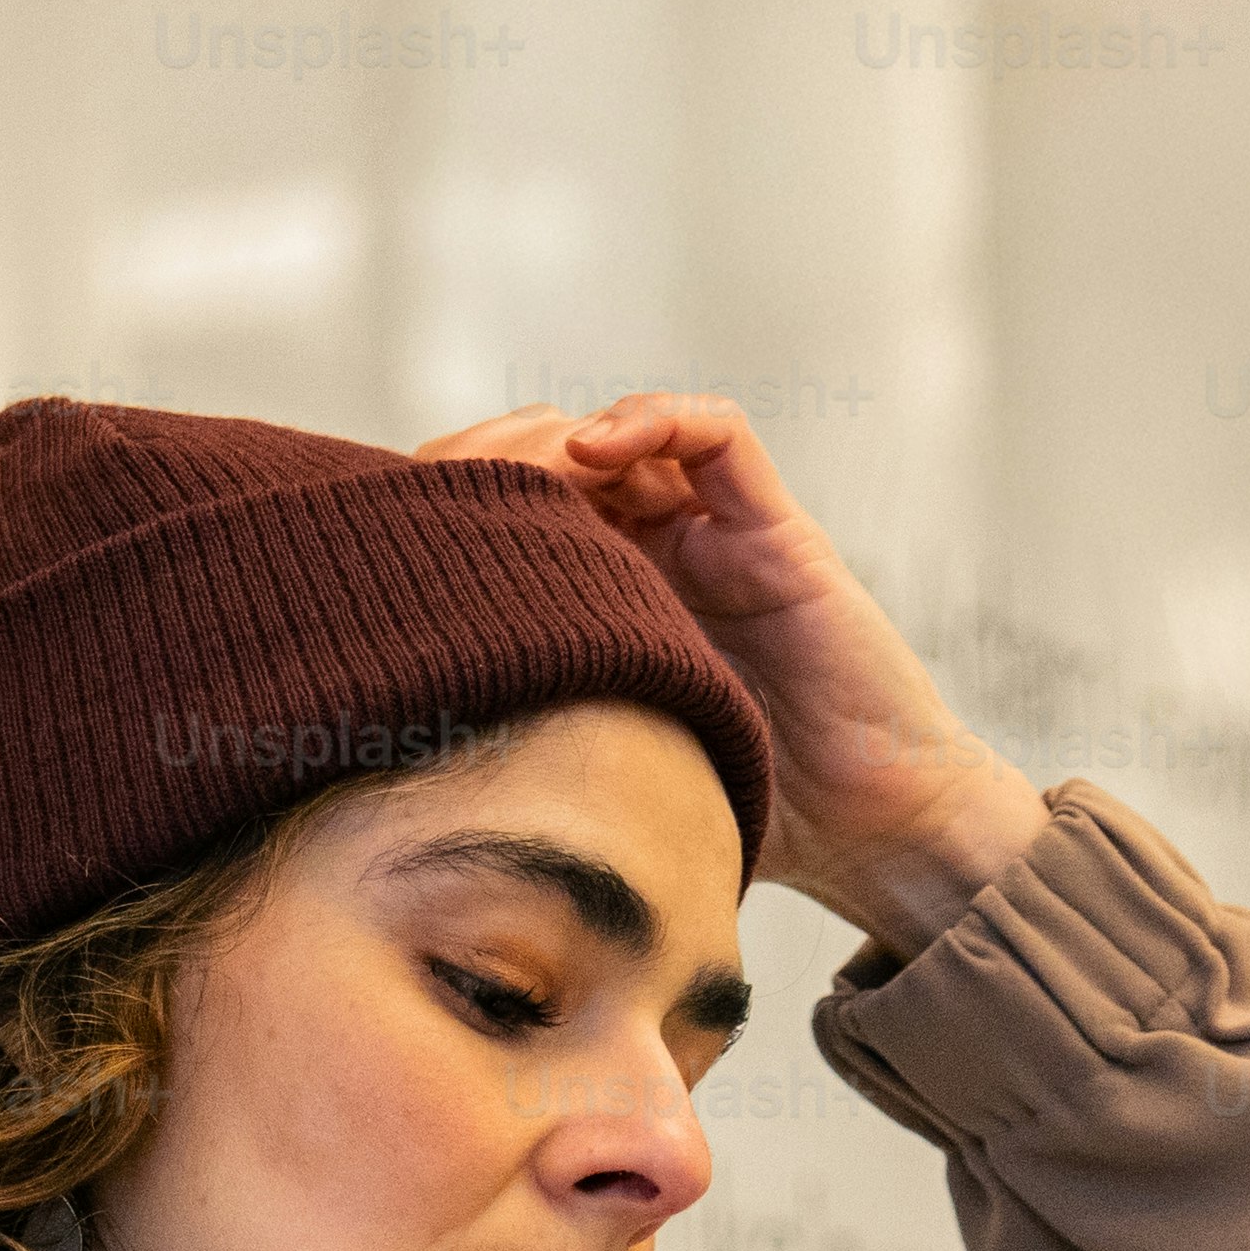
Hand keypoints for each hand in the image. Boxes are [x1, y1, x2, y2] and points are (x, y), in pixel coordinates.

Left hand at [408, 390, 1048, 954]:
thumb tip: (389, 826)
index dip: (441, 517)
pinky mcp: (775, 528)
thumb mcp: (595, 787)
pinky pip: (718, 434)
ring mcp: (712, 534)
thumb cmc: (742, 819)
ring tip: (502, 469)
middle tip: (423, 495)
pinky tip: (594, 448)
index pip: (504, 527)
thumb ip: (519, 772)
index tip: (381, 543)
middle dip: (476, 466)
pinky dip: (657, 418)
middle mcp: (650, 558)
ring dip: (548, 436)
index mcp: (596, 613)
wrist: (868, 833)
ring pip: (617, 435)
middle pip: (542, 464)